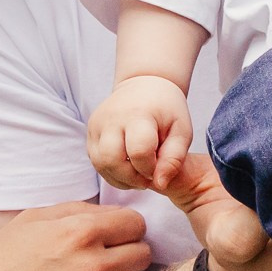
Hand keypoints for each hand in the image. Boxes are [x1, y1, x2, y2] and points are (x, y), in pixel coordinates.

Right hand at [0, 202, 152, 270]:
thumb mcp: (32, 219)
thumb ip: (76, 211)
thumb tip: (111, 213)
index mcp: (80, 231)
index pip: (136, 224)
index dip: (126, 229)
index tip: (116, 238)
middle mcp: (93, 264)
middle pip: (143, 254)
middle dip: (128, 255)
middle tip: (107, 263)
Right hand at [88, 75, 194, 191]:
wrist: (143, 86)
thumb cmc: (167, 110)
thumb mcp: (181, 131)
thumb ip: (174, 159)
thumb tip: (160, 184)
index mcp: (138, 114)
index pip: (139, 151)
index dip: (151, 168)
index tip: (160, 166)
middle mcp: (111, 118)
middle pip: (112, 160)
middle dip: (131, 178)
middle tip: (147, 176)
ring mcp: (97, 125)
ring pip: (100, 165)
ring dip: (120, 178)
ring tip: (138, 174)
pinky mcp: (90, 133)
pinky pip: (96, 162)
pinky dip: (111, 172)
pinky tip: (128, 168)